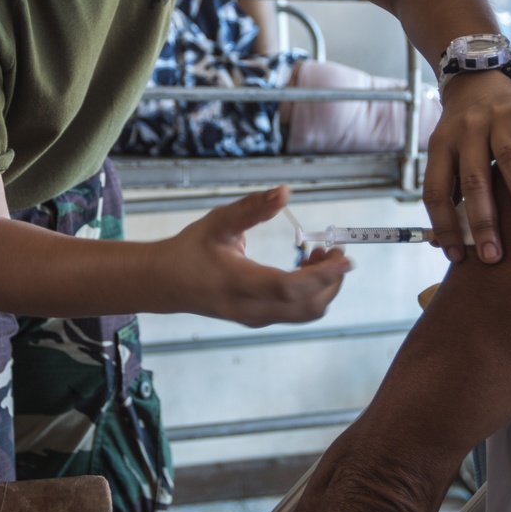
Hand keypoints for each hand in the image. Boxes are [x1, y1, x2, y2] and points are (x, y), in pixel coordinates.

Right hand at [158, 186, 351, 325]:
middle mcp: (250, 308)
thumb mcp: (218, 221)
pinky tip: (305, 265)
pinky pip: (296, 312)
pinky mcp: (258, 319)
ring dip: (323, 286)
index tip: (344, 258)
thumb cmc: (190, 249)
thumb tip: (285, 192)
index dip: (323, 275)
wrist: (165, 283)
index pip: (290, 288)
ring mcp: (255, 318)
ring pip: (306, 313)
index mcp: (238, 283)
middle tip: (335, 249)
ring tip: (319, 254)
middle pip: (308, 306)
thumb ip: (253, 207)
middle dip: (332, 280)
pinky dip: (311, 292)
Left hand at [422, 72, 510, 263]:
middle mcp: (465, 130)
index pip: (436, 191)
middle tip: (495, 256)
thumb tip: (442, 245)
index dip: (444, 226)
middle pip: (473, 179)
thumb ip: (448, 195)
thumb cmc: (462, 137)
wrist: (474, 83)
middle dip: (484, 221)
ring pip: (507, 154)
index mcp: (440, 147)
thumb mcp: (445, 158)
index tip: (458, 258)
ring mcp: (494, 115)